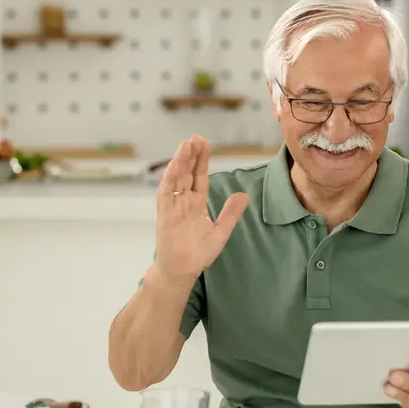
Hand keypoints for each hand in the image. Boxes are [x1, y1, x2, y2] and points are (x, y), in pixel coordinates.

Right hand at [154, 135, 248, 282]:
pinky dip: (170, 177)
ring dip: (180, 161)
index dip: (202, 160)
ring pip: (176, 178)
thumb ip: (230, 213)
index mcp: (197, 203)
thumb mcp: (221, 232)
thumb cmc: (199, 254)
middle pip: (188, 172)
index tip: (205, 143)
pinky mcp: (164, 212)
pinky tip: (175, 164)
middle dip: (191, 155)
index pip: (200, 176)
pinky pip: (166, 191)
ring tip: (186, 145)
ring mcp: (173, 205)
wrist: (182, 270)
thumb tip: (243, 195)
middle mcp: (184, 200)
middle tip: (196, 137)